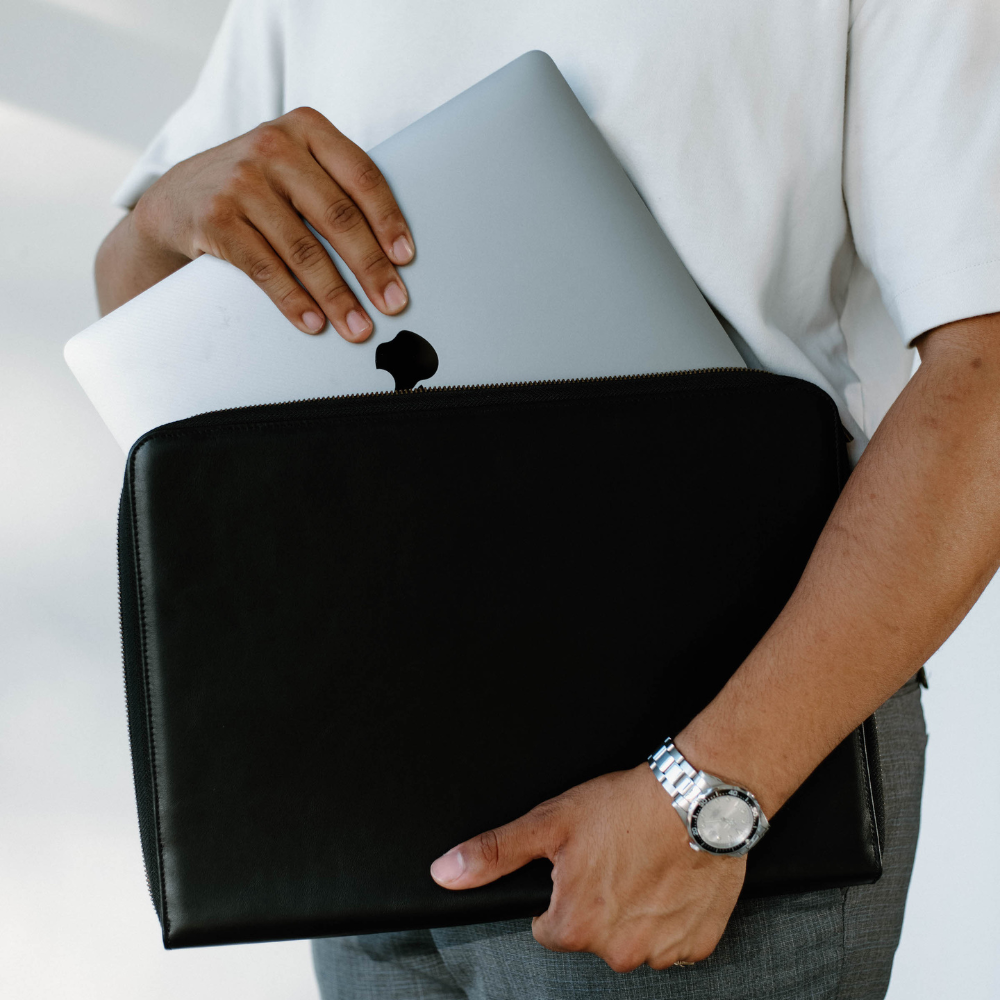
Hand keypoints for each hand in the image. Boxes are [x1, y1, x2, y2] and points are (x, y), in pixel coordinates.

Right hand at [129, 107, 414, 340]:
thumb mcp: (293, 169)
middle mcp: (273, 148)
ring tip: (357, 327)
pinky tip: (314, 323)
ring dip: (336, 297)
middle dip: (371, 268)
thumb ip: (334, 188)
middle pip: (337, 217)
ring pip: (303, 250)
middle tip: (393, 303)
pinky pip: (266, 270)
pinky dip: (294, 302)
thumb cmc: (257, 188)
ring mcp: (241, 182)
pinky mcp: (216, 219)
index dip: (389, 220)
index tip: (406, 259)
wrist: (177, 199)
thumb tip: (392, 253)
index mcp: (306, 129)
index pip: (361, 176)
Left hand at [430, 764, 744, 971]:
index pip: (549, 928)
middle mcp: (617, 950)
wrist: (696, 797)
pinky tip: (670, 880)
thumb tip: (445, 872)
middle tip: (614, 859)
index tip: (581, 864)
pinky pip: (674, 941)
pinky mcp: (697, 942)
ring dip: (636, 912)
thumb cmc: (625, 806)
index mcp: (575, 926)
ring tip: (644, 864)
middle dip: (599, 904)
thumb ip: (495, 853)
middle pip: (592, 936)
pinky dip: (670, 916)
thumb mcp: (549, 822)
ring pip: (634, 940)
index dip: (561, 893)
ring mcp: (661, 950)